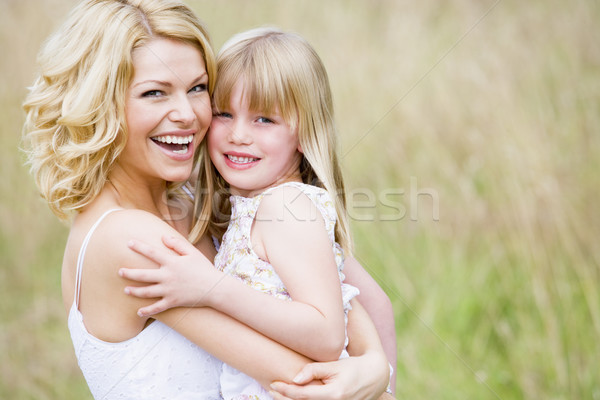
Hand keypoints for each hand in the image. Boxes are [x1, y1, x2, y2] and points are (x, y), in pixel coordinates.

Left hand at [119, 235, 221, 315]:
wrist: (214, 288)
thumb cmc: (204, 268)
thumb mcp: (192, 253)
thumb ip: (177, 244)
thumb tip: (163, 238)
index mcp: (172, 262)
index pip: (152, 253)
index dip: (139, 247)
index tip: (128, 243)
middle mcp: (168, 276)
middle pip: (143, 275)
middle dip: (129, 273)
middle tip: (119, 271)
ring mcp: (169, 290)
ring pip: (146, 292)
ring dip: (134, 291)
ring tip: (126, 290)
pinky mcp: (173, 301)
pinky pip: (157, 307)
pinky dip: (147, 310)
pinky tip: (139, 312)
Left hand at [269, 351, 389, 399]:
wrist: (374, 378)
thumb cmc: (353, 368)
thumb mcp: (334, 365)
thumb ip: (314, 370)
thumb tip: (295, 378)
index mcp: (334, 394)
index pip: (303, 395)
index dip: (286, 391)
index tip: (274, 384)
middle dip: (285, 399)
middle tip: (272, 389)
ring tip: (279, 394)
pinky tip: (295, 397)